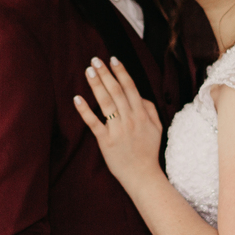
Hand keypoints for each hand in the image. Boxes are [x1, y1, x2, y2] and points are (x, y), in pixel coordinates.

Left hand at [73, 56, 164, 189]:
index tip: (113, 59)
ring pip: (106, 103)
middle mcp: (130, 119)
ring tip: (89, 71)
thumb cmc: (148, 151)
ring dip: (97, 85)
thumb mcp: (157, 127)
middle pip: (116, 91)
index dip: (121, 72)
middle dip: (106, 73)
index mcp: (142, 114)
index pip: (130, 88)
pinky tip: (77, 98)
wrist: (143, 175)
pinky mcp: (105, 141)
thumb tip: (138, 94)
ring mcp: (117, 129)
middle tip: (95, 60)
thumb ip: (149, 108)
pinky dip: (85, 110)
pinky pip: (94, 123)